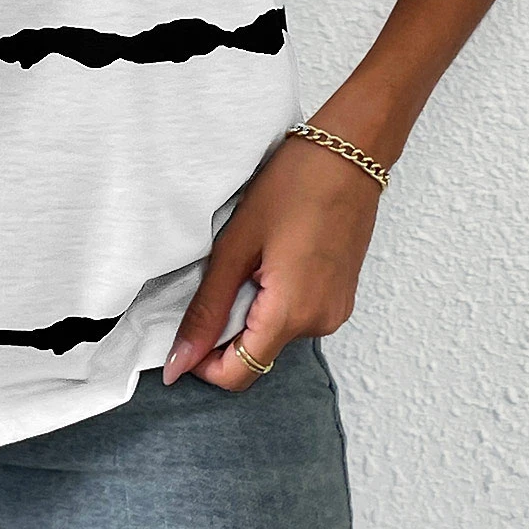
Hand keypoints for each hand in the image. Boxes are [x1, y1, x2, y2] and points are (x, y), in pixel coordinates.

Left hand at [162, 129, 382, 390]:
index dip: (202, 364)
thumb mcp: (235, 246)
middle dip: (224, 333)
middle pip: (257, 355)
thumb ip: (207, 309)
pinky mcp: (340, 297)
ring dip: (248, 312)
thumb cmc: (292, 186)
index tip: (181, 335)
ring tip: (242, 260)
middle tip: (210, 279)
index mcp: (291, 315)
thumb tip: (179, 361)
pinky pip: (296, 316)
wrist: (348, 153)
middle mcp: (319, 324)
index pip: (239, 375)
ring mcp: (334, 311)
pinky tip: (266, 259)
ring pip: (274, 334)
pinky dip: (272, 301)